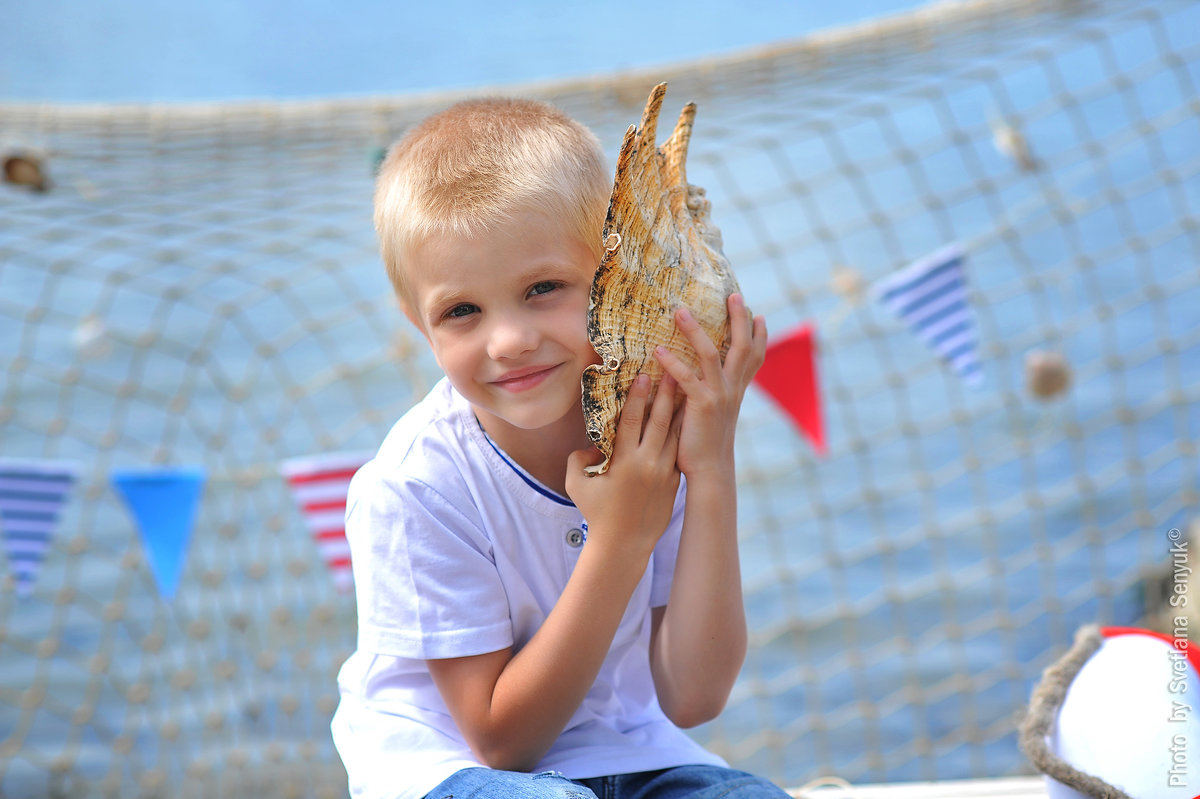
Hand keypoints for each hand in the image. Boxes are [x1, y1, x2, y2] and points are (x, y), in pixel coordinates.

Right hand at [565, 372, 681, 560]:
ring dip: (679, 410)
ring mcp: (664, 473)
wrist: (625, 545)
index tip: (643, 375)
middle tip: (672, 370)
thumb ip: (579, 458)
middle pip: (659, 421)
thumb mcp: (577, 485)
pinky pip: (679, 451)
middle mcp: (647, 464)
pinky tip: (686, 419)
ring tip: (685, 387)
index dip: (638, 396)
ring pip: (675, 434)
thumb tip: (591, 443)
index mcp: (623, 462)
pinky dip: (682, 433)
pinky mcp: (674, 481)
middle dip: (666, 394)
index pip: (632, 420)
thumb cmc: (597, 513)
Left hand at [654, 293, 766, 477]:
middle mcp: (733, 389)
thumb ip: (709, 391)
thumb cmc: (705, 442)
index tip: (758, 314)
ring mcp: (719, 396)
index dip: (760, 335)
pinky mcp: (702, 406)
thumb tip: (695, 376)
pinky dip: (672, 363)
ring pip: (711, 354)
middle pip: (742, 346)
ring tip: (680, 311)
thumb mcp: (714, 412)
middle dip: (738, 319)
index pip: (754, 357)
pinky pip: (686, 379)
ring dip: (695, 330)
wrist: (709, 470)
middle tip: (733, 294)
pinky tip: (658, 351)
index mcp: (737, 390)